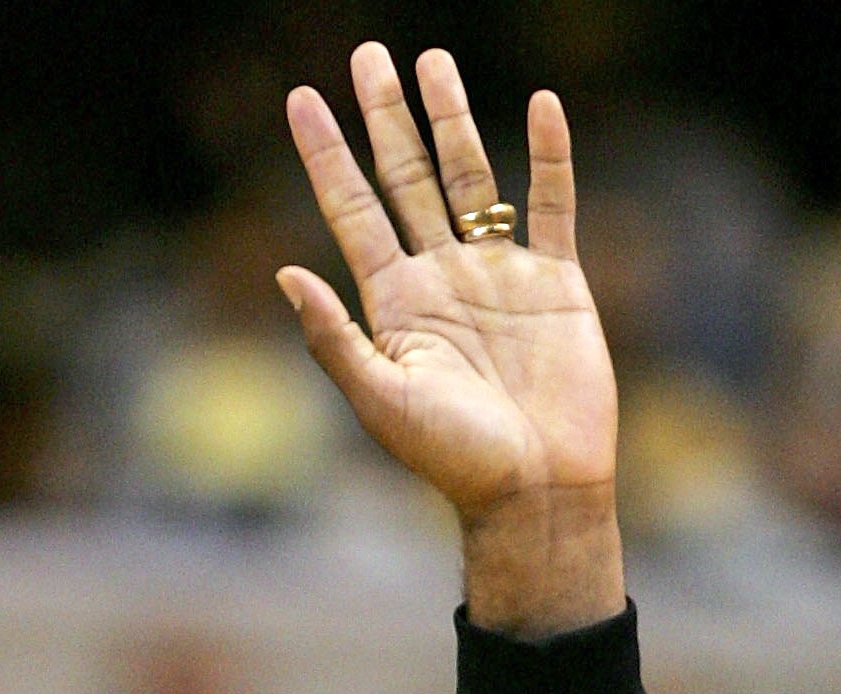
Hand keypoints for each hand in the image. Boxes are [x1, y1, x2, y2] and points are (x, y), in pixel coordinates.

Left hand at [279, 44, 623, 635]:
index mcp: (394, 304)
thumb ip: (334, 339)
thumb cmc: (454, 460)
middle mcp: (441, 278)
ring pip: (471, 176)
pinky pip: (553, 202)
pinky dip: (549, 155)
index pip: (352, 211)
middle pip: (406, 178)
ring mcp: (499, 273)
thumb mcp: (381, 401)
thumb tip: (284, 273)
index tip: (301, 99)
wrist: (536, 491)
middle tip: (367, 55)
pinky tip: (540, 106)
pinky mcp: (557, 281)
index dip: (326, 155)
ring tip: (431, 61)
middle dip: (385, 118)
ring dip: (451, 119)